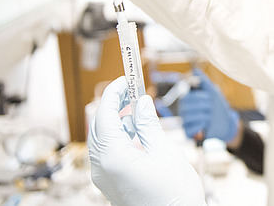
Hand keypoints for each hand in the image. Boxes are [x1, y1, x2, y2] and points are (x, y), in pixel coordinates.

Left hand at [88, 77, 204, 205]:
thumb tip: (142, 103)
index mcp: (114, 158)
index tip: (126, 79)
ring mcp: (104, 177)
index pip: (103, 115)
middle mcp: (102, 168)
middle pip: (98, 126)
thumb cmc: (175, 193)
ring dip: (117, 121)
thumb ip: (149, 125)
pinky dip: (119, 137)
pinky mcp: (110, 182)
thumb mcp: (165, 151)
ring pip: (102, 139)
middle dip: (113, 105)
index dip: (114, 93)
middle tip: (132, 90)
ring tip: (139, 111)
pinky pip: (107, 152)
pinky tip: (137, 131)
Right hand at [178, 68, 239, 142]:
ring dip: (205, 116)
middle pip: (187, 104)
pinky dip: (201, 126)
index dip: (200, 96)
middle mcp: (183, 110)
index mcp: (188, 99)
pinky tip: (205, 127)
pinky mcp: (187, 133)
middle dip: (204, 105)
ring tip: (209, 117)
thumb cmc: (218, 107)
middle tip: (210, 108)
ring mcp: (184, 122)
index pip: (186, 95)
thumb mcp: (213, 92)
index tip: (208, 98)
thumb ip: (204, 82)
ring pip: (190, 116)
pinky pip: (190, 128)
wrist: (227, 123)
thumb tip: (195, 70)